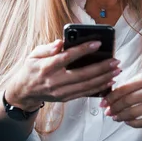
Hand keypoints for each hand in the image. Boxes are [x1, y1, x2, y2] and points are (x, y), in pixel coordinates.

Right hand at [5, 39, 121, 110]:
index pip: (67, 57)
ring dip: (104, 78)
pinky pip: (85, 93)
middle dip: (101, 68)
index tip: (97, 43)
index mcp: (46, 67)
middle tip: (115, 61)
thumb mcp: (33, 55)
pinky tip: (109, 82)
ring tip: (116, 71)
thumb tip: (61, 42)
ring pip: (86, 86)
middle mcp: (55, 81)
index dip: (83, 50)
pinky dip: (99, 88)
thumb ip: (48, 48)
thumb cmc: (31, 69)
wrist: (25, 92)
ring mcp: (61, 92)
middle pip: (82, 74)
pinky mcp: (66, 98)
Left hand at [100, 71, 141, 126]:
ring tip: (115, 118)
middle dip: (114, 108)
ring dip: (121, 116)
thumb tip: (113, 92)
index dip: (111, 97)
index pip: (124, 88)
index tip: (103, 103)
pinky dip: (133, 123)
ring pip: (134, 112)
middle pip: (127, 101)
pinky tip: (128, 122)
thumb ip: (135, 83)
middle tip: (107, 113)